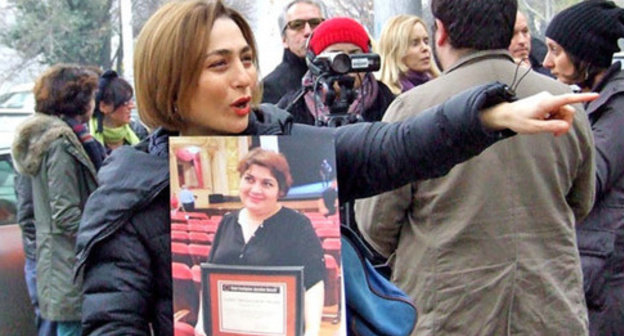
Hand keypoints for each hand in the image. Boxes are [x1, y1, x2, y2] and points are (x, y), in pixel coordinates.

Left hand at [480, 91, 598, 135]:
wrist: (506, 114)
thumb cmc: (518, 120)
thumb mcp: (534, 128)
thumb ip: (551, 127)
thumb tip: (565, 127)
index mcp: (546, 103)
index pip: (567, 99)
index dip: (582, 98)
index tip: (595, 95)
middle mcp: (548, 98)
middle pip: (568, 110)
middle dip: (565, 122)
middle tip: (555, 134)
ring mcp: (547, 98)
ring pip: (562, 111)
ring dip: (558, 121)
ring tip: (546, 127)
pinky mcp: (546, 101)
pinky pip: (557, 110)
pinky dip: (554, 118)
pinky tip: (544, 121)